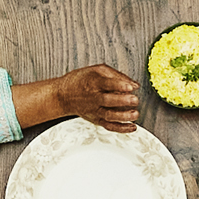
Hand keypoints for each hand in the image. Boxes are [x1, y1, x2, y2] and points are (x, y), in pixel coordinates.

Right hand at [15, 60, 142, 133]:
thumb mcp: (97, 70)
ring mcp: (94, 110)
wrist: (63, 95)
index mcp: (93, 82)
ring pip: (109, 115)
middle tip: (135, 100)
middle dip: (122, 101)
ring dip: (123, 116)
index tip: (130, 87)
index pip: (107, 84)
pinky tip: (132, 127)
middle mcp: (93, 97)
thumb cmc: (81, 81)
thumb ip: (117, 75)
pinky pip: (108, 126)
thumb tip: (134, 84)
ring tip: (135, 114)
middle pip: (108, 101)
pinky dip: (121, 128)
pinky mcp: (96, 119)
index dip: (119, 85)